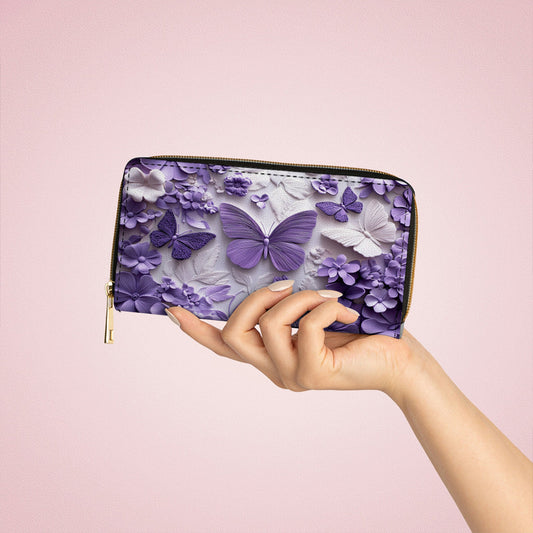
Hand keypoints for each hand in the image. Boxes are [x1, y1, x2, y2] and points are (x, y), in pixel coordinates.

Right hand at [165, 279, 417, 394]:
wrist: (398, 360)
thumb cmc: (358, 333)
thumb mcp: (313, 315)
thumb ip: (289, 308)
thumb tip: (272, 282)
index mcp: (270, 355)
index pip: (222, 345)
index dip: (195, 329)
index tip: (172, 309)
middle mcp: (274, 370)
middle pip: (233, 334)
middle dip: (255, 299)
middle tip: (285, 284)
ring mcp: (291, 376)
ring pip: (269, 326)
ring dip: (299, 299)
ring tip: (330, 298)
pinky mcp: (313, 374)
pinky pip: (304, 328)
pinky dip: (324, 308)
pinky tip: (348, 312)